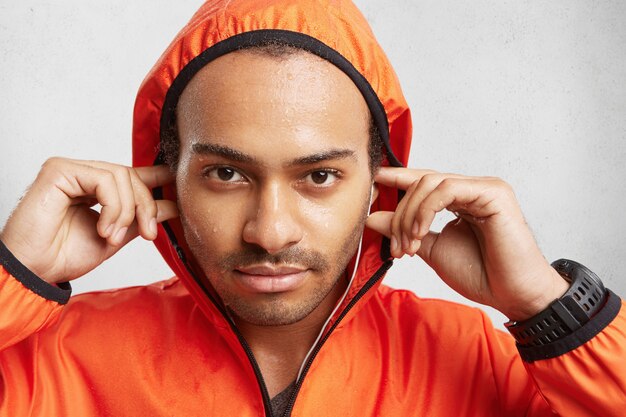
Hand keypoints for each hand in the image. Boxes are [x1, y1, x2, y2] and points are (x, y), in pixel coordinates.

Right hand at [0, 158, 177, 284]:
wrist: (36, 271)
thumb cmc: (65, 255)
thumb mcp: (117, 236)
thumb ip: (141, 218)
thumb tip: (172, 206)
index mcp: (96, 189)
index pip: (132, 175)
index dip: (157, 177)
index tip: (177, 182)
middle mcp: (84, 175)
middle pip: (132, 175)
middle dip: (147, 205)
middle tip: (149, 233)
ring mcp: (71, 170)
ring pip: (122, 175)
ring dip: (127, 211)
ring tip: (113, 236)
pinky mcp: (59, 170)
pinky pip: (104, 179)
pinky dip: (112, 206)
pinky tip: (103, 228)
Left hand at [365, 167, 568, 320]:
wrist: (513, 295)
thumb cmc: (481, 274)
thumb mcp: (431, 249)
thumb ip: (405, 231)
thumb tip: (373, 217)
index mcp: (459, 200)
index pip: (423, 182)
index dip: (396, 179)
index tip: (372, 183)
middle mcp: (471, 189)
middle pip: (421, 183)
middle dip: (401, 214)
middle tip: (398, 247)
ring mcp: (483, 188)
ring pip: (430, 183)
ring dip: (410, 215)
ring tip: (409, 246)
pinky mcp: (493, 192)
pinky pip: (447, 189)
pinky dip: (426, 210)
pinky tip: (420, 233)